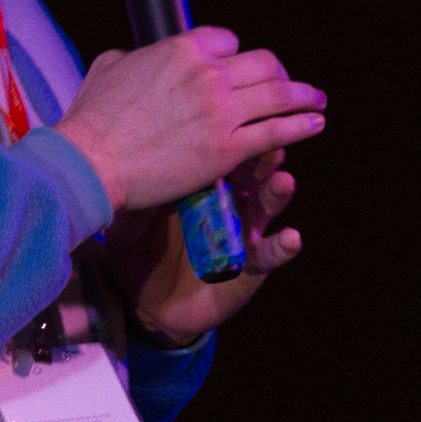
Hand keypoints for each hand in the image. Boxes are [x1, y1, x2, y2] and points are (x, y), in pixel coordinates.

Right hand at [56, 28, 321, 213]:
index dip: (233, 54)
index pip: (227, 40)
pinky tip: (314, 124)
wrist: (91, 162)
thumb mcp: (109, 67)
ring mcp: (222, 112)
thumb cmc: (93, 119)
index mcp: (182, 49)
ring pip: (279, 95)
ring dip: (303, 95)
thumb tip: (142, 58)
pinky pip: (277, 132)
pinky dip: (301, 126)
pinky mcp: (228, 150)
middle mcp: (208, 74)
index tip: (237, 66)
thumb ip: (136, 57)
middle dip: (278, 72)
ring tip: (315, 100)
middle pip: (262, 63)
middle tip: (286, 82)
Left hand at [104, 141, 311, 344]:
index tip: (234, 117)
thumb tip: (128, 168)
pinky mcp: (251, 267)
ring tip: (284, 181)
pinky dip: (283, 246)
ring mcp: (243, 232)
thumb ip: (136, 199)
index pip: (217, 151)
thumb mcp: (130, 223)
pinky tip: (292, 238)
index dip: (227, 135)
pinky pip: (270, 254)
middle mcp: (228, 201)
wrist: (147, 303)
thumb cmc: (140, 252)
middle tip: (271, 140)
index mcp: (199, 182)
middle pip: (250, 170)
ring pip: (266, 205)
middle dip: (262, 155)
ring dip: (277, 192)